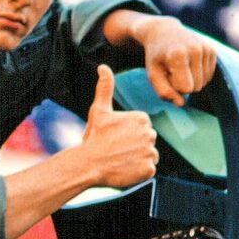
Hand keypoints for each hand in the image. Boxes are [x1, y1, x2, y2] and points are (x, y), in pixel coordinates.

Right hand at [80, 65, 158, 186]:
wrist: (88, 164)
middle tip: (116, 150)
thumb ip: (105, 88)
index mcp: (141, 118)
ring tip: (120, 160)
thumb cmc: (93, 137)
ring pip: (148, 156)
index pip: (142, 129)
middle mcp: (150, 133)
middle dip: (134, 147)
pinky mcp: (149, 169)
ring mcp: (150, 152)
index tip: (115, 139)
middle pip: (146, 142)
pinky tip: (124, 170)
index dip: (127, 135)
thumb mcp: (99, 110)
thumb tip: (103, 66)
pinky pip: (147, 170)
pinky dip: (138, 172)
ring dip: (137, 159)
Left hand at [138, 15, 215, 106]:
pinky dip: (198, 74)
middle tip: (172, 70)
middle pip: (196, 87)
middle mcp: (195, 50)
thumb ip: (164, 92)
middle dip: (183, 84)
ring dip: (191, 80)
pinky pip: (208, 76)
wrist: (163, 31)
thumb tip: (181, 104)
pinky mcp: (212, 50)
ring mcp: (206, 49)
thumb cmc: (156, 56)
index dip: (174, 87)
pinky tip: (188, 64)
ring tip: (179, 66)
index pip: (186, 89)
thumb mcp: (153, 74)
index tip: (166, 74)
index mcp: (178, 55)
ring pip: (203, 83)